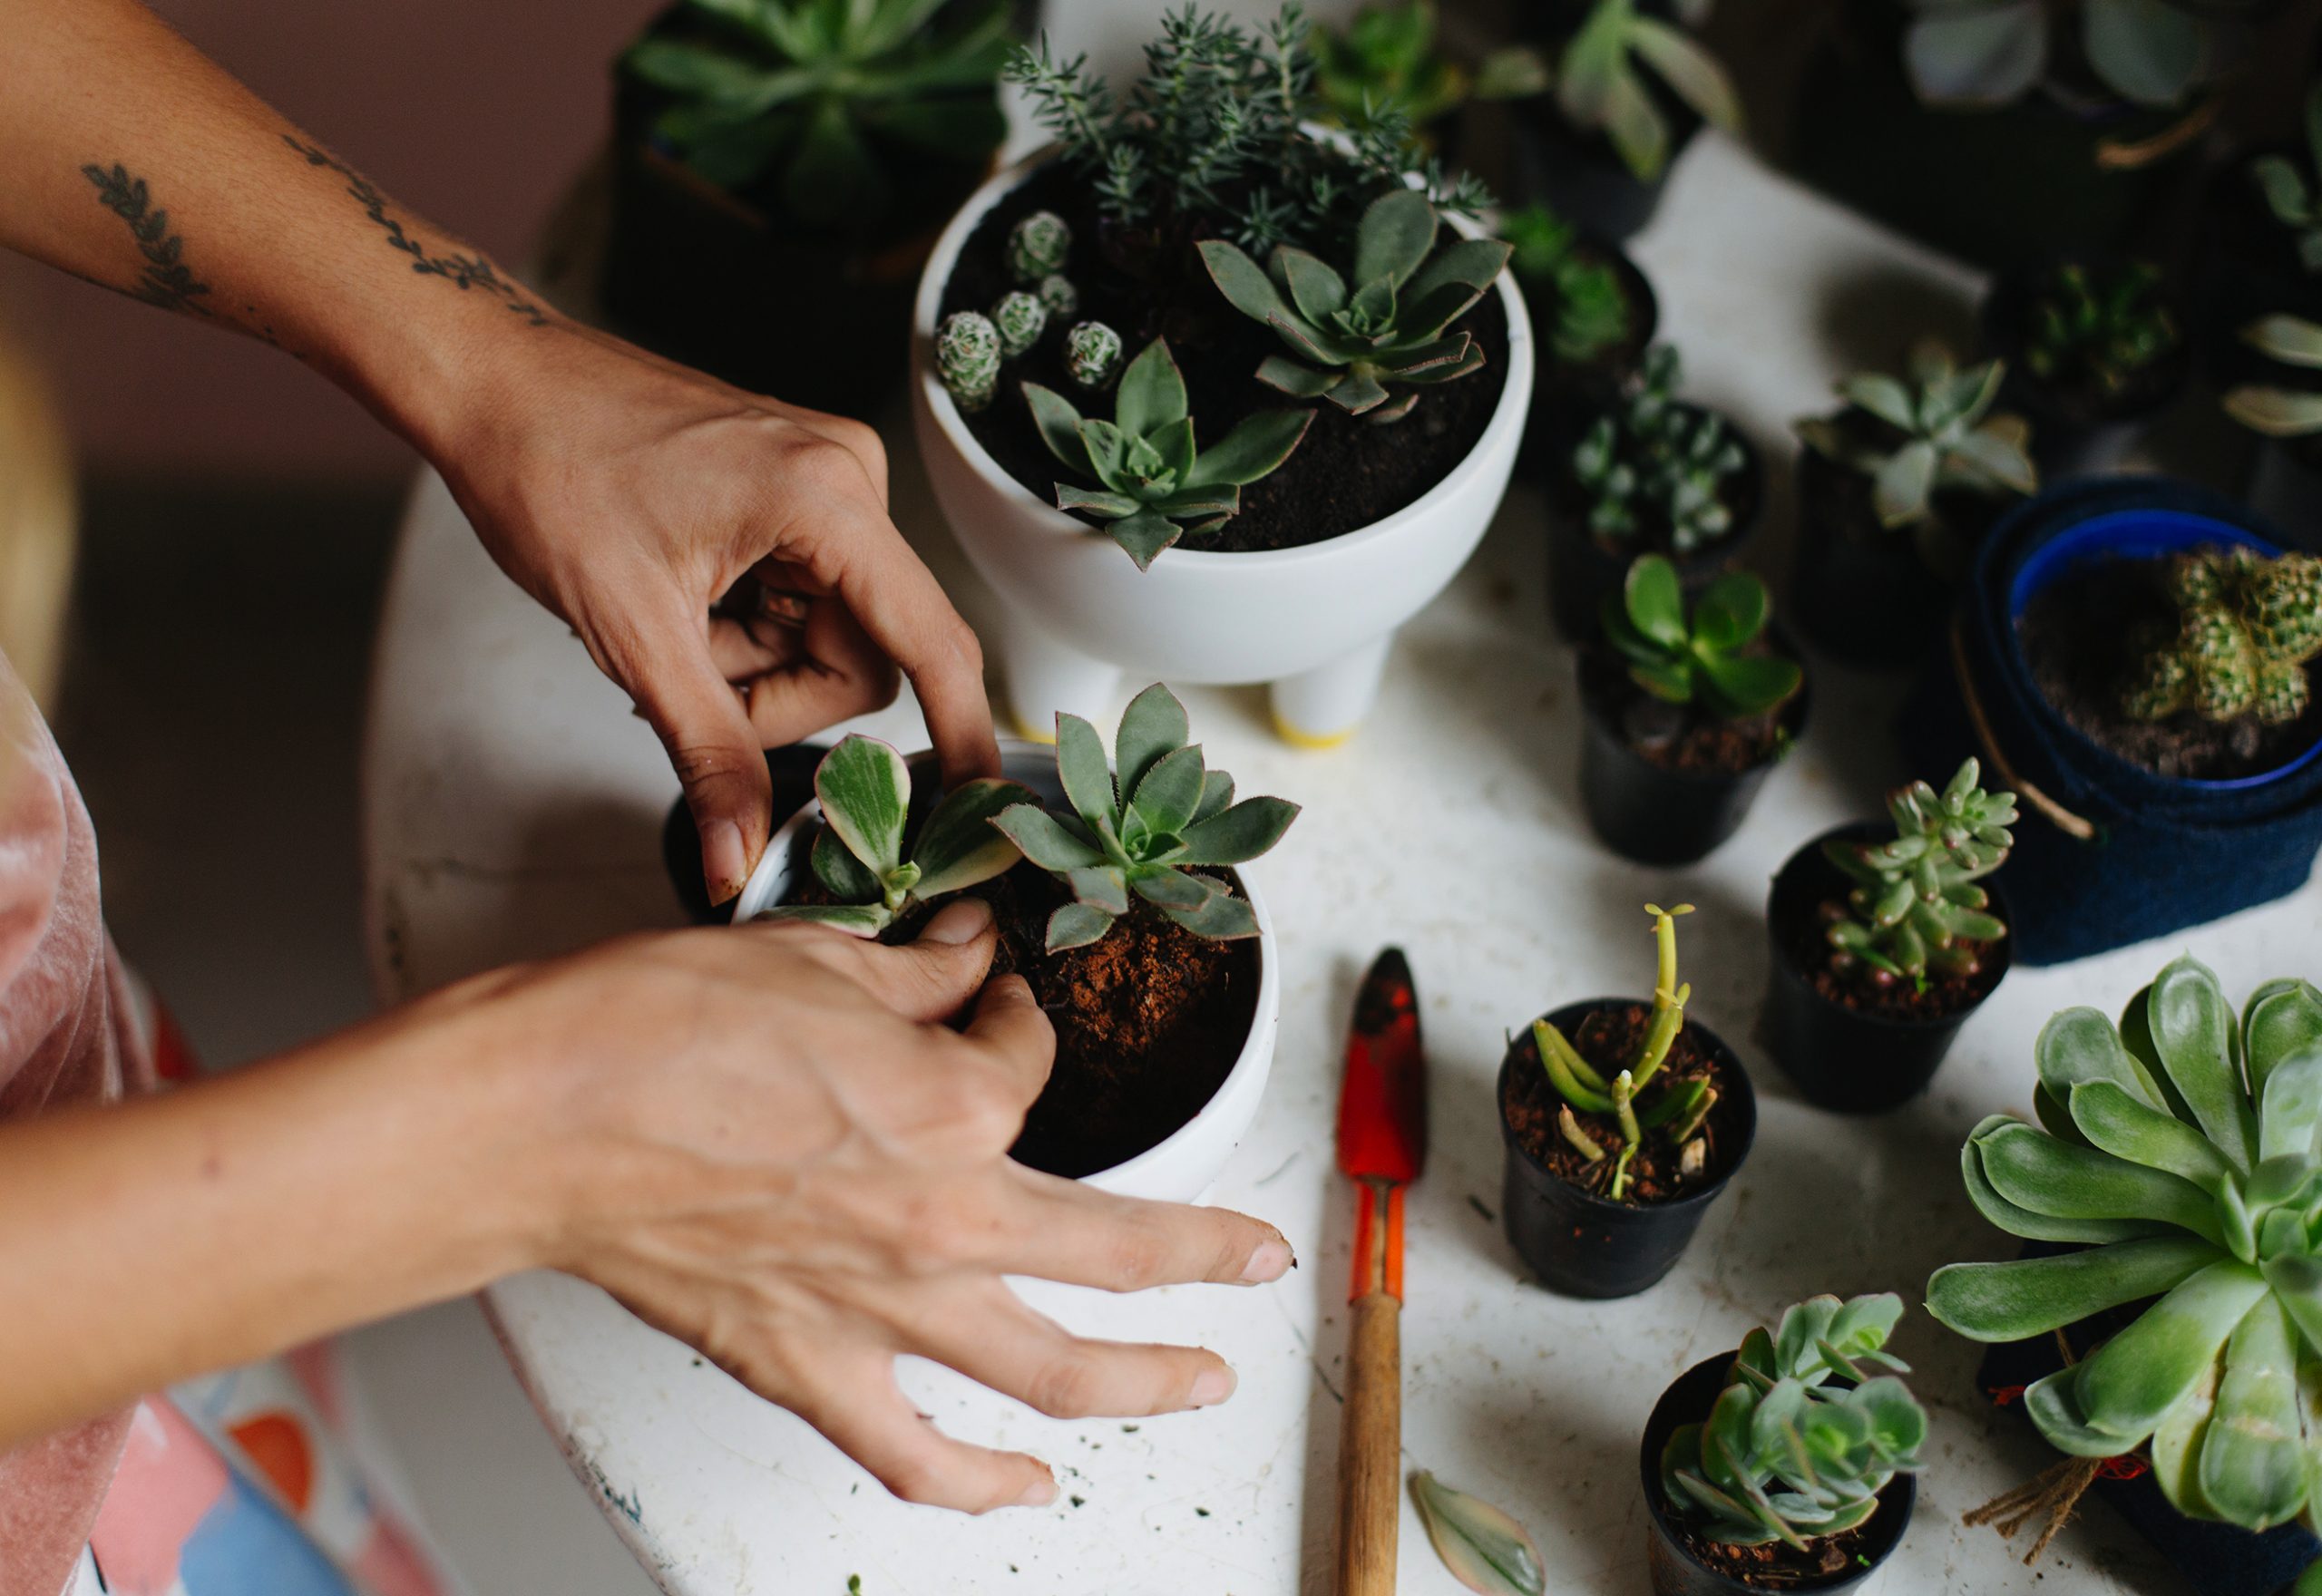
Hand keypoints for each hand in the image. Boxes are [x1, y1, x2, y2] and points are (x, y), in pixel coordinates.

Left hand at [424, 320, 999, 902]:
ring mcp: (827, 483)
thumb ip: (705, 754)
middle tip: (684, 683)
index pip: (929, 641)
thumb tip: (739, 861)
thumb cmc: (548, 470)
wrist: (494, 386)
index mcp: (826, 497)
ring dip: (750, 665)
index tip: (982, 809)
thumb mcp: (631, 636)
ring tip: (666, 626)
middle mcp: (849, 480)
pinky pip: (804, 604)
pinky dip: (744, 630)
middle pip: (864, 658)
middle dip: (777, 698)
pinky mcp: (801, 494)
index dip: (961, 733)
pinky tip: (683, 605)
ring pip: (828, 639)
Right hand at [465, 900, 1291, 1511]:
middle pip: (1120, 1247)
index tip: (994, 999)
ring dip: (1148, 1380)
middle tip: (1257, 1256)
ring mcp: (884, 1309)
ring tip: (1203, 1382)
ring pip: (1056, 1371)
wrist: (538, 1119)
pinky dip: (984, 1486)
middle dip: (1208, 1250)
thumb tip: (966, 957)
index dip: (1017, 1017)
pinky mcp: (810, 1368)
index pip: (1029, 1058)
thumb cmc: (654, 1030)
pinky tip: (1030, 1491)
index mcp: (953, 1106)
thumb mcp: (812, 960)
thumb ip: (917, 974)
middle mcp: (943, 1219)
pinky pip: (918, 1456)